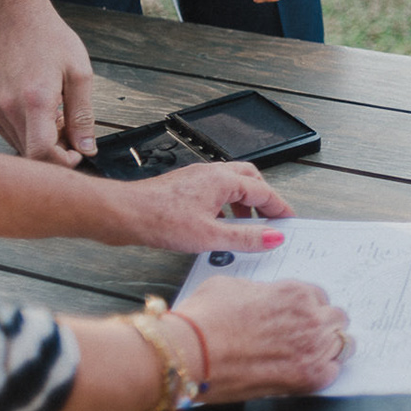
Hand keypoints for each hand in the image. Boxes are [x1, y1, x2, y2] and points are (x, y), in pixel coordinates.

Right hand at [0, 0, 96, 164]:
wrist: (17, 21)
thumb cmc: (53, 42)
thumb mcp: (80, 75)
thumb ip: (83, 116)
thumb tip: (87, 149)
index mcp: (35, 100)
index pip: (41, 152)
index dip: (62, 161)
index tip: (78, 153)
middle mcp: (8, 108)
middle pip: (30, 153)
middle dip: (56, 152)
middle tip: (73, 132)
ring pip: (19, 145)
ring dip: (42, 143)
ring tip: (59, 118)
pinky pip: (10, 133)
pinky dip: (28, 133)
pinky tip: (41, 113)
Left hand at [112, 162, 295, 252]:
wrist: (122, 214)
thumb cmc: (158, 219)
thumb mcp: (209, 235)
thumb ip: (246, 237)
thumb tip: (273, 237)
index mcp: (223, 180)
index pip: (263, 191)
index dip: (279, 207)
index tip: (289, 220)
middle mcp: (211, 173)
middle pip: (250, 179)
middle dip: (263, 199)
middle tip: (271, 219)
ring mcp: (196, 178)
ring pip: (231, 184)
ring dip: (244, 203)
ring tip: (246, 226)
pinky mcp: (183, 187)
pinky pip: (214, 190)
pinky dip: (225, 204)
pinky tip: (218, 224)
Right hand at [174, 276, 348, 402]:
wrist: (189, 352)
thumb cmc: (203, 319)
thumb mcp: (231, 286)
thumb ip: (259, 292)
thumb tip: (259, 299)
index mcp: (294, 292)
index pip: (319, 298)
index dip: (308, 309)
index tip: (299, 319)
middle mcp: (310, 316)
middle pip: (336, 319)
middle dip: (322, 327)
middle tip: (305, 338)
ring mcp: (312, 347)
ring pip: (343, 344)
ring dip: (328, 348)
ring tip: (309, 356)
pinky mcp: (307, 377)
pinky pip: (333, 372)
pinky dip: (323, 373)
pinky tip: (306, 374)